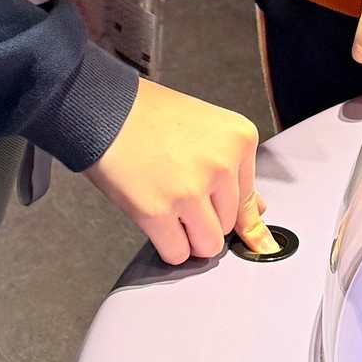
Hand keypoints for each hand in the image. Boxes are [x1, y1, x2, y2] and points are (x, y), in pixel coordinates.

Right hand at [85, 77, 257, 264]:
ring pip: (208, 245)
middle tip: (178, 194)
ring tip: (169, 208)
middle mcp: (221, 164)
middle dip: (205, 219)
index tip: (227, 223)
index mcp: (240, 139)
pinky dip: (168, 247)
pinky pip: (177, 253)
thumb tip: (258, 211)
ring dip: (189, 238)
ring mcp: (191, 190)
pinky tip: (157, 221)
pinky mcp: (158, 212)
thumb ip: (234, 171)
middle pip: (229, 225)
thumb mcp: (205, 129)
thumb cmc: (149, 114)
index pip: (249, 200)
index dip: (228, 210)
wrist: (103, 107)